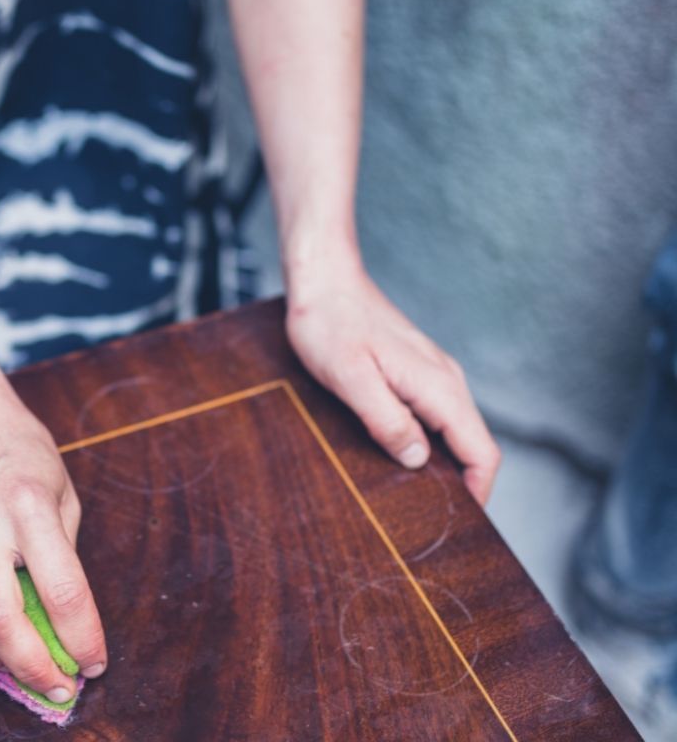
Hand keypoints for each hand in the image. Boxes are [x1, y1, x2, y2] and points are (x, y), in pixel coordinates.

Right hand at [0, 376, 107, 703]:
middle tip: (53, 683)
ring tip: (7, 663)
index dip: (81, 637)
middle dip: (31, 665)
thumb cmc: (19, 452)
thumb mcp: (61, 490)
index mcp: (29, 503)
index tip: (93, 662)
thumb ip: (62, 551)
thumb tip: (63, 622)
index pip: (61, 588)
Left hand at [286, 261, 500, 502]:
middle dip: (461, 485)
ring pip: (452, 431)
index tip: (461, 525)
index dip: (479, 492)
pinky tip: (398, 455)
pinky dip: (426, 442)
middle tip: (430, 520)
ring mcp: (431, 375)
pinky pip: (432, 416)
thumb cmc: (330, 325)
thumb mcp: (351, 379)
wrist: (323, 280)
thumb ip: (388, 420)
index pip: (482, 451)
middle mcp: (446, 381)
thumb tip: (419, 460)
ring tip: (412, 496)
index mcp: (438, 386)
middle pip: (471, 445)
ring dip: (441, 465)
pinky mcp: (414, 372)